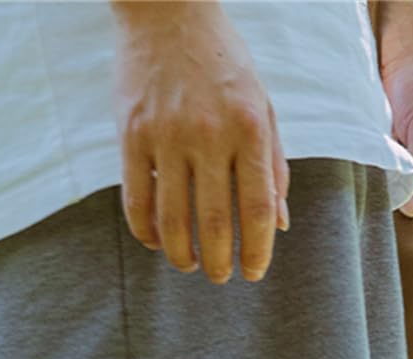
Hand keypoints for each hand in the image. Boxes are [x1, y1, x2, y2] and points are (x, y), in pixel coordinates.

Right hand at [112, 1, 289, 282]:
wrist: (167, 9)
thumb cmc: (224, 64)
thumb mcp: (263, 108)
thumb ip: (273, 165)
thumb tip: (280, 225)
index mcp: (249, 131)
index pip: (258, 209)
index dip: (257, 250)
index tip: (254, 273)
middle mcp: (209, 134)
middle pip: (215, 221)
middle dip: (220, 261)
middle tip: (221, 277)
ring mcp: (166, 133)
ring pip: (172, 216)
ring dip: (181, 253)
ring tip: (189, 265)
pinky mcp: (131, 131)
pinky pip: (136, 195)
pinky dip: (144, 228)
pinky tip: (154, 241)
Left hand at [375, 3, 412, 220]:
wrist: (410, 55)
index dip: (405, 214)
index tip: (379, 204)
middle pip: (412, 209)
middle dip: (391, 200)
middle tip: (368, 188)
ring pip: (396, 194)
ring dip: (380, 185)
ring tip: (367, 171)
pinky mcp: (401, 162)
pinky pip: (385, 178)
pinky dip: (374, 172)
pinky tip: (364, 163)